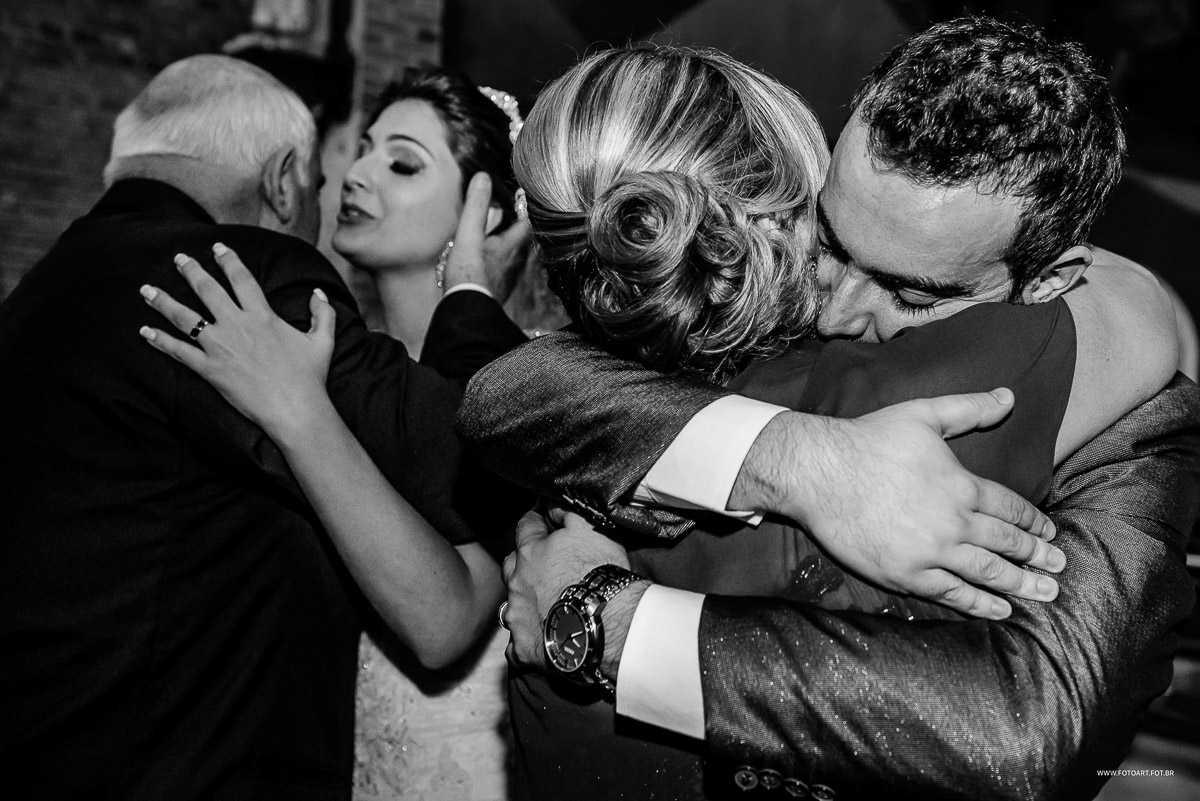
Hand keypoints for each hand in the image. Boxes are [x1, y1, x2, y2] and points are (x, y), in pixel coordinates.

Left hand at [138, 243, 335, 438]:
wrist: (295, 409)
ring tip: (147, 290)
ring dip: (163, 301)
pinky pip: (179, 351)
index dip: (228, 261)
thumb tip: (317, 292)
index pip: (241, 279)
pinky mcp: (210, 369)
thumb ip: (322, 313)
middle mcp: (237, 326)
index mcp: (262, 316)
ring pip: (184, 317)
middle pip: (207, 290)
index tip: (217, 248)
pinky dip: (160, 341)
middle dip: (190, 271)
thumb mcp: (323, 341)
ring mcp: (220, 347)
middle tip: (178, 258)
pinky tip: (145, 331)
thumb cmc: (310, 377)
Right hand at [444, 172, 530, 302]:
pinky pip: (497, 272)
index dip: (526, 210)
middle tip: (504, 217)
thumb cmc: (468, 274)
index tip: (523, 199)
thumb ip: (475, 207)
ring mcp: (504, 279)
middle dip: (512, 229)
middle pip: (518, 241)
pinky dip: (492, 263)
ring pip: (509, 257)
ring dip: (502, 247)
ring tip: (491, 237)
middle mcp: (512, 263)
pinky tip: (481, 264)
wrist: (465, 310)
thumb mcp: (469, 235)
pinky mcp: (494, 291)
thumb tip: (483, 178)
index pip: (526, 224)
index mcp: (510, 247)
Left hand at [503, 506, 630, 668]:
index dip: (535, 523)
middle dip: (522, 563)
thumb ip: (567, 512)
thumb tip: (553, 506)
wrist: (607, 623)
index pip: (525, 527)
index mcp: (530, 553)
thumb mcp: (590, 528)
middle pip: (510, 566)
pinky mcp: (523, 647)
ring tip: (545, 605)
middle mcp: (517, 583)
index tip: (541, 523)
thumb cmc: (600, 574)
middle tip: (542, 566)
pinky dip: (527, 639)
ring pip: (511, 604)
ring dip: (524, 602)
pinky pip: (516, 644)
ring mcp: (517, 617)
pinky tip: (542, 637)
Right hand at [738, 389, 1062, 619]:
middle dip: (1037, 556)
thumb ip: (969, 409)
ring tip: (1045, 593)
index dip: (1034, 522)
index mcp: (962, 486)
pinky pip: (951, 594)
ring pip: (987, 573)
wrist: (819, 473)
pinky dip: (979, 603)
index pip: (1010, 509)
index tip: (1050, 533)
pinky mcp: (905, 574)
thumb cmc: (869, 440)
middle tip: (1060, 567)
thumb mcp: (923, 414)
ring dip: (1020, 584)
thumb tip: (1009, 396)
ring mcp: (931, 553)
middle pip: (1007, 544)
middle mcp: (954, 523)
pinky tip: (1000, 610)